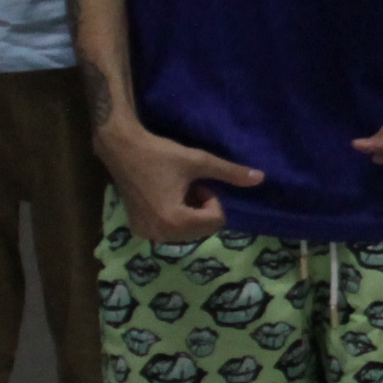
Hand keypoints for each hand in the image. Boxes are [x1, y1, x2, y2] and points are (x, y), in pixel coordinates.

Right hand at [100, 124, 265, 242]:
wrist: (121, 148)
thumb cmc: (160, 153)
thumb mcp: (198, 161)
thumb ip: (230, 173)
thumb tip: (261, 178)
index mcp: (175, 221)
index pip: (215, 222)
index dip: (211, 200)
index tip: (196, 183)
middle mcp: (160, 234)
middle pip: (202, 230)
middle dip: (200, 209)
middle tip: (185, 186)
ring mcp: (148, 234)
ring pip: (186, 233)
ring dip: (188, 214)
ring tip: (173, 190)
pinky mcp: (139, 230)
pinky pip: (169, 231)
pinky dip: (173, 218)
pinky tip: (161, 197)